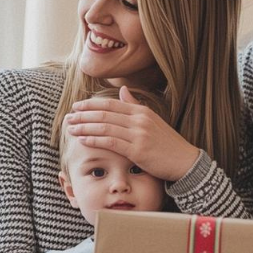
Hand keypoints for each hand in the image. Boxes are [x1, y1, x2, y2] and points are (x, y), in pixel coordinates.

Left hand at [66, 86, 201, 181]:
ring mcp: (139, 134)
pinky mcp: (138, 150)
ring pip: (105, 127)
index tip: (76, 107)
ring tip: (71, 129)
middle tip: (68, 117)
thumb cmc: (167, 144)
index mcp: (141, 111)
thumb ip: (135, 105)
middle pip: (104, 113)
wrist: (184, 161)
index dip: (91, 104)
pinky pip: (111, 142)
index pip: (111, 104)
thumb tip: (122, 90)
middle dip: (83, 115)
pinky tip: (83, 140)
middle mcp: (139, 119)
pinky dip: (94, 140)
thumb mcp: (153, 120)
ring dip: (85, 127)